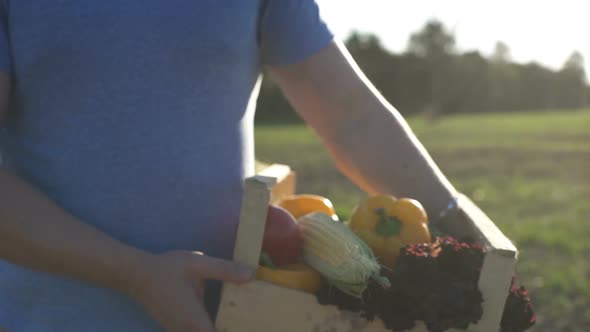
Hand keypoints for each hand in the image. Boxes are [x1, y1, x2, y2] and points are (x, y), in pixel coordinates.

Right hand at [127, 250, 252, 331]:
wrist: (136, 274)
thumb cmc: (167, 269)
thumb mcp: (198, 264)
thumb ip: (225, 270)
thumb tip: (251, 275)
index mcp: (196, 321)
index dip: (235, 330)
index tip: (250, 324)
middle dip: (229, 327)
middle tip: (248, 318)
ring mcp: (178, 331)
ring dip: (218, 326)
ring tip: (237, 316)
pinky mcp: (174, 327)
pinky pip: (195, 330)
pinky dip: (207, 325)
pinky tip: (219, 312)